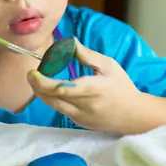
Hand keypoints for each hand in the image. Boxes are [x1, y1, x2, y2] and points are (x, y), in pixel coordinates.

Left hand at [26, 40, 143, 133]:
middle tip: (32, 74)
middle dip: (37, 87)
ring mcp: (80, 117)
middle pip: (51, 99)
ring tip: (39, 80)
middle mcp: (82, 106)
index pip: (60, 88)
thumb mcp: (108, 65)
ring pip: (53, 106)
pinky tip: (54, 90)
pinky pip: (61, 110)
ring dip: (43, 94)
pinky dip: (54, 100)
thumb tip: (69, 42)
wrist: (133, 115)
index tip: (33, 72)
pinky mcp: (79, 123)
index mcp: (90, 90)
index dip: (42, 82)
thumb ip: (87, 55)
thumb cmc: (122, 87)